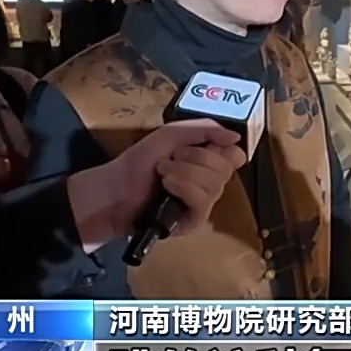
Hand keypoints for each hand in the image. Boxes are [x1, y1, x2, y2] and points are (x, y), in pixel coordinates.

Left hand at [68, 119, 246, 250]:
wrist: (114, 189)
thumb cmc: (139, 162)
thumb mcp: (170, 134)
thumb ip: (204, 129)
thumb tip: (236, 137)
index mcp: (208, 161)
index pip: (235, 155)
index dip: (223, 149)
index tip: (205, 145)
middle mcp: (210, 182)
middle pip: (226, 168)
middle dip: (197, 158)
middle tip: (172, 158)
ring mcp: (203, 203)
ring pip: (215, 184)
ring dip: (185, 172)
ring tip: (162, 173)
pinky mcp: (194, 220)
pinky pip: (203, 202)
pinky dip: (185, 188)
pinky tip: (167, 186)